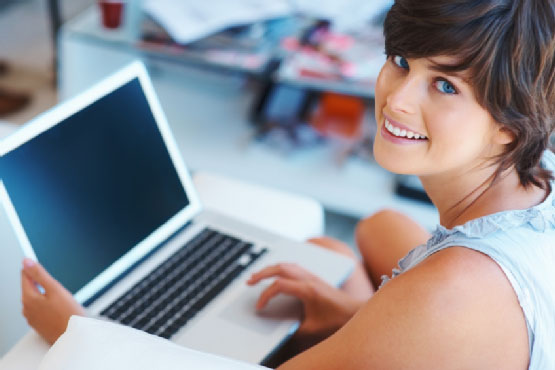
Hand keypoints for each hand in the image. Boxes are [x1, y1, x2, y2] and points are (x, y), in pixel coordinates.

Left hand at [21, 258, 85, 343]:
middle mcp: (26, 309)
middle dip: (42, 283)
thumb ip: (40, 274)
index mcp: (28, 298)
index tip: (44, 270)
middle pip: (30, 287)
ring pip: (35, 299)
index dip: (35, 269)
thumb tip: (27, 262)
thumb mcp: (55, 289)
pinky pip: (39, 309)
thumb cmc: (68, 315)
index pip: (25, 276)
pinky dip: (47, 306)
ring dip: (45, 295)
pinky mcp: (38, 324)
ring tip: (61, 300)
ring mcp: (32, 318)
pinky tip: (59, 309)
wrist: (73, 337)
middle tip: (58, 288)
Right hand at [247, 263, 363, 338]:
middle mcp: (309, 279)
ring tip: (257, 276)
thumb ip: (294, 329)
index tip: (259, 307)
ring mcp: (312, 276)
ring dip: (271, 268)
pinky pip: (294, 267)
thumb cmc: (337, 320)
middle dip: (262, 273)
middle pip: (280, 268)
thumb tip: (279, 330)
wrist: (356, 312)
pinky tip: (275, 274)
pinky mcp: (315, 278)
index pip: (279, 285)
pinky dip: (281, 268)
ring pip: (287, 265)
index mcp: (307, 289)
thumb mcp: (313, 329)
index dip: (265, 295)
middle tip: (249, 281)